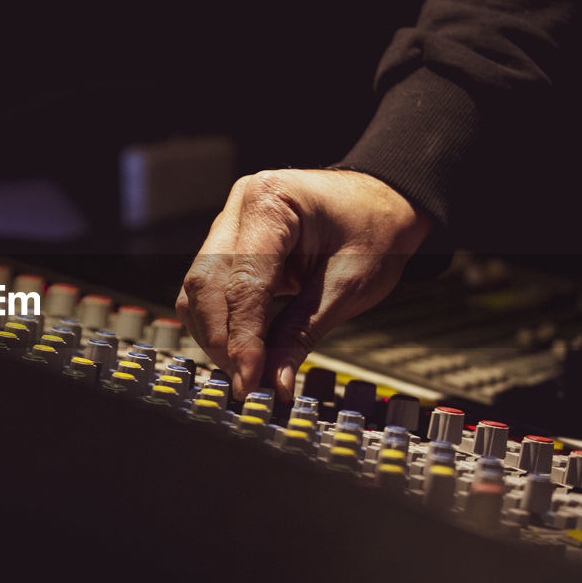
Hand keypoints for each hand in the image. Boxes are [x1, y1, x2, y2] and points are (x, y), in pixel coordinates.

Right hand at [176, 168, 430, 401]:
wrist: (383, 200)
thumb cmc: (375, 230)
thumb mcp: (348, 287)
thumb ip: (302, 334)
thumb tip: (274, 382)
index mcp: (271, 202)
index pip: (243, 283)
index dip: (242, 339)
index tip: (249, 382)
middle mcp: (240, 206)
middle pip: (205, 283)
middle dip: (222, 339)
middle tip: (247, 382)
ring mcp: (229, 222)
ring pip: (198, 288)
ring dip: (215, 333)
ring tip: (247, 368)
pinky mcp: (228, 241)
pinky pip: (208, 286)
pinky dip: (220, 320)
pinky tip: (242, 346)